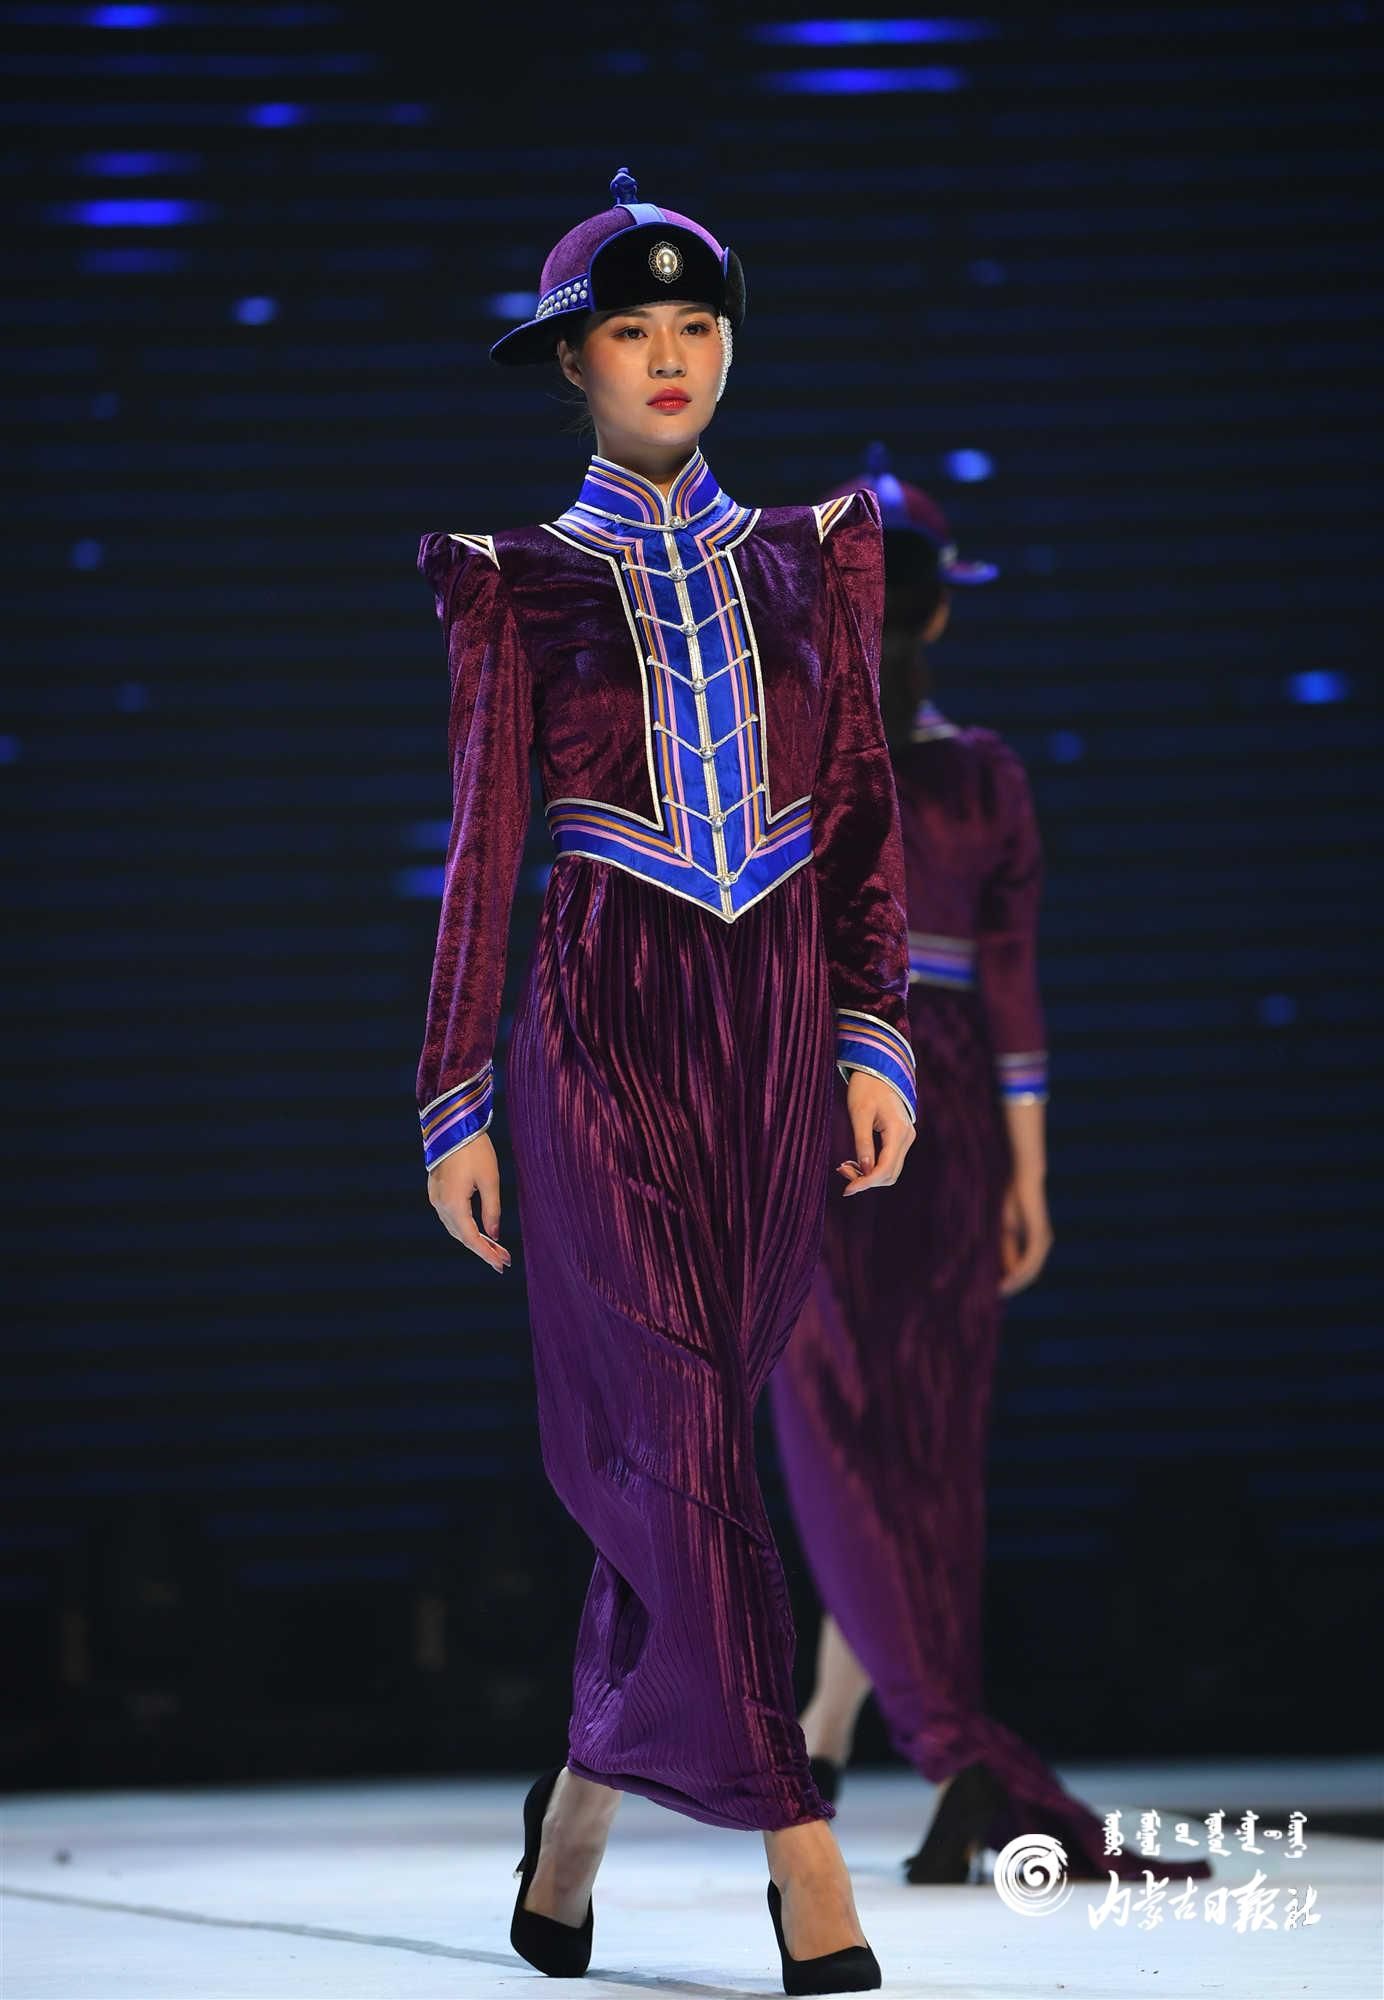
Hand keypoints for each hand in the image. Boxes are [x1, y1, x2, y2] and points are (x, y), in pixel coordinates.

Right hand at [427, 1133, 511, 1272]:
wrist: (453, 1124)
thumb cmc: (475, 1149)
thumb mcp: (490, 1180)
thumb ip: (492, 1210)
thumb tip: (494, 1235)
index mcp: (453, 1204)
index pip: (471, 1238)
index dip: (487, 1253)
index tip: (503, 1265)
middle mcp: (440, 1204)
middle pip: (461, 1236)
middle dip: (483, 1249)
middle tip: (503, 1260)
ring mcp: (435, 1197)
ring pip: (454, 1228)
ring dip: (473, 1239)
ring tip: (495, 1249)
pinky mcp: (436, 1190)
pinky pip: (449, 1217)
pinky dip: (464, 1227)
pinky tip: (478, 1230)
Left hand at [836, 1072, 914, 1194]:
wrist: (878, 1069)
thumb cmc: (866, 1088)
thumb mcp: (859, 1114)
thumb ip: (863, 1142)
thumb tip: (865, 1170)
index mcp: (898, 1131)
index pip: (885, 1169)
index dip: (866, 1183)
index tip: (846, 1190)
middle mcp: (907, 1137)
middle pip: (889, 1174)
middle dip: (865, 1179)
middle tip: (841, 1171)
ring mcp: (906, 1137)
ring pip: (890, 1170)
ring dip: (868, 1174)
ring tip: (844, 1167)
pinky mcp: (900, 1137)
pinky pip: (889, 1160)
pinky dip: (872, 1166)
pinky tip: (854, 1162)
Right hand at [999, 1175, 1052, 1295]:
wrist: (1024, 1179)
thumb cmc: (1014, 1200)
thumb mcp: (1007, 1229)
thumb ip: (1008, 1249)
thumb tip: (1005, 1271)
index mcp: (1034, 1243)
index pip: (1024, 1269)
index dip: (1011, 1281)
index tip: (994, 1291)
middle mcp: (1042, 1245)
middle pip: (1030, 1274)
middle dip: (1014, 1286)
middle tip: (997, 1295)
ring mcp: (1043, 1241)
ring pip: (1031, 1270)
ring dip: (1017, 1282)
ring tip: (1001, 1291)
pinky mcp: (1039, 1236)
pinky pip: (1031, 1259)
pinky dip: (1020, 1270)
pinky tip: (1009, 1278)